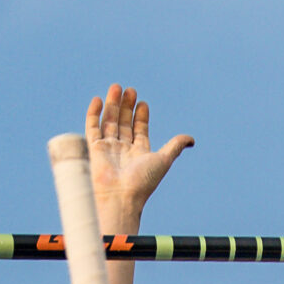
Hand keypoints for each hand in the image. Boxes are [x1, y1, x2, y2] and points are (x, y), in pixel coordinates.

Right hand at [85, 84, 193, 234]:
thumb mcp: (164, 160)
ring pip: (110, 122)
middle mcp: (123, 151)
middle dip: (127, 107)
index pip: (140, 131)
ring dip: (113, 105)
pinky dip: (94, 114)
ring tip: (117, 87)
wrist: (120, 196)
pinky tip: (98, 100)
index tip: (143, 102)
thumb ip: (176, 146)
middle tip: (130, 90)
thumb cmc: (143, 181)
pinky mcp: (94, 149)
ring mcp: (108, 149)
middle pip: (124, 123)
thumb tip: (192, 139)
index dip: (141, 116)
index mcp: (140, 154)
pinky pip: (92, 128)